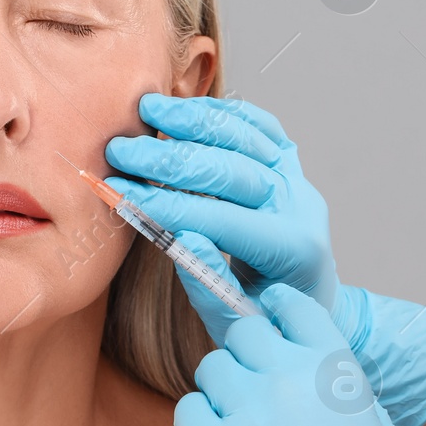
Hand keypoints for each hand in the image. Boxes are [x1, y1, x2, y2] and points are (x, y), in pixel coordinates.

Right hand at [105, 92, 425, 425]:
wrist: (307, 305)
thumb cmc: (264, 318)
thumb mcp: (234, 319)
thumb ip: (209, 279)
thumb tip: (179, 236)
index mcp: (293, 251)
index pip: (223, 220)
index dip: (167, 205)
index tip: (118, 192)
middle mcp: (301, 207)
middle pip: (233, 170)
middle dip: (169, 159)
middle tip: (119, 150)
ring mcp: (299, 181)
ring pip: (248, 137)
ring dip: (194, 120)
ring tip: (147, 108)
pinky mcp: (290, 166)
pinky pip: (261, 127)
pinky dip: (223, 113)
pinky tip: (186, 107)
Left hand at [174, 284, 425, 425]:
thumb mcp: (370, 422)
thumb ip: (331, 382)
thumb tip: (300, 362)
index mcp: (333, 366)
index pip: (289, 306)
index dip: (273, 311)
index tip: (266, 320)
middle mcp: (287, 376)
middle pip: (241, 332)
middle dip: (246, 354)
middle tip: (254, 388)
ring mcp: (246, 409)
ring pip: (213, 369)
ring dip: (223, 390)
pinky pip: (189, 409)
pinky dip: (200, 422)